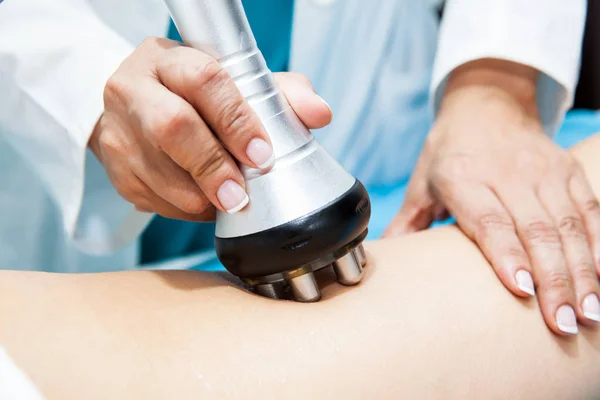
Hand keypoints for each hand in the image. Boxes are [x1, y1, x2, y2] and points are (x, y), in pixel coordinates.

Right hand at [89, 37, 331, 220]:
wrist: (137, 108)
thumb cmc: (197, 96)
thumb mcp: (239, 83)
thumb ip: (283, 93)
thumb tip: (320, 114)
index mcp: (169, 59)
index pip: (204, 80)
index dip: (236, 120)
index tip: (262, 153)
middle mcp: (133, 89)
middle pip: (172, 127)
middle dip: (214, 167)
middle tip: (241, 196)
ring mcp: (118, 131)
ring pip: (162, 174)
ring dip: (203, 196)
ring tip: (228, 199)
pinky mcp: (115, 169)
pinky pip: (155, 200)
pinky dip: (187, 208)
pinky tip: (202, 198)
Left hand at [385, 59, 599, 334]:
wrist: (486, 105)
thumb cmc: (448, 153)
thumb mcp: (421, 184)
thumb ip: (406, 224)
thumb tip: (377, 258)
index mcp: (461, 176)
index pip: (488, 219)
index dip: (506, 253)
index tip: (521, 289)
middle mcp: (506, 173)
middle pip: (534, 229)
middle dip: (553, 279)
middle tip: (561, 323)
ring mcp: (542, 170)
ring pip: (567, 224)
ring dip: (581, 271)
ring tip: (587, 314)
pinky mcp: (567, 170)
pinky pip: (589, 210)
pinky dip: (597, 244)